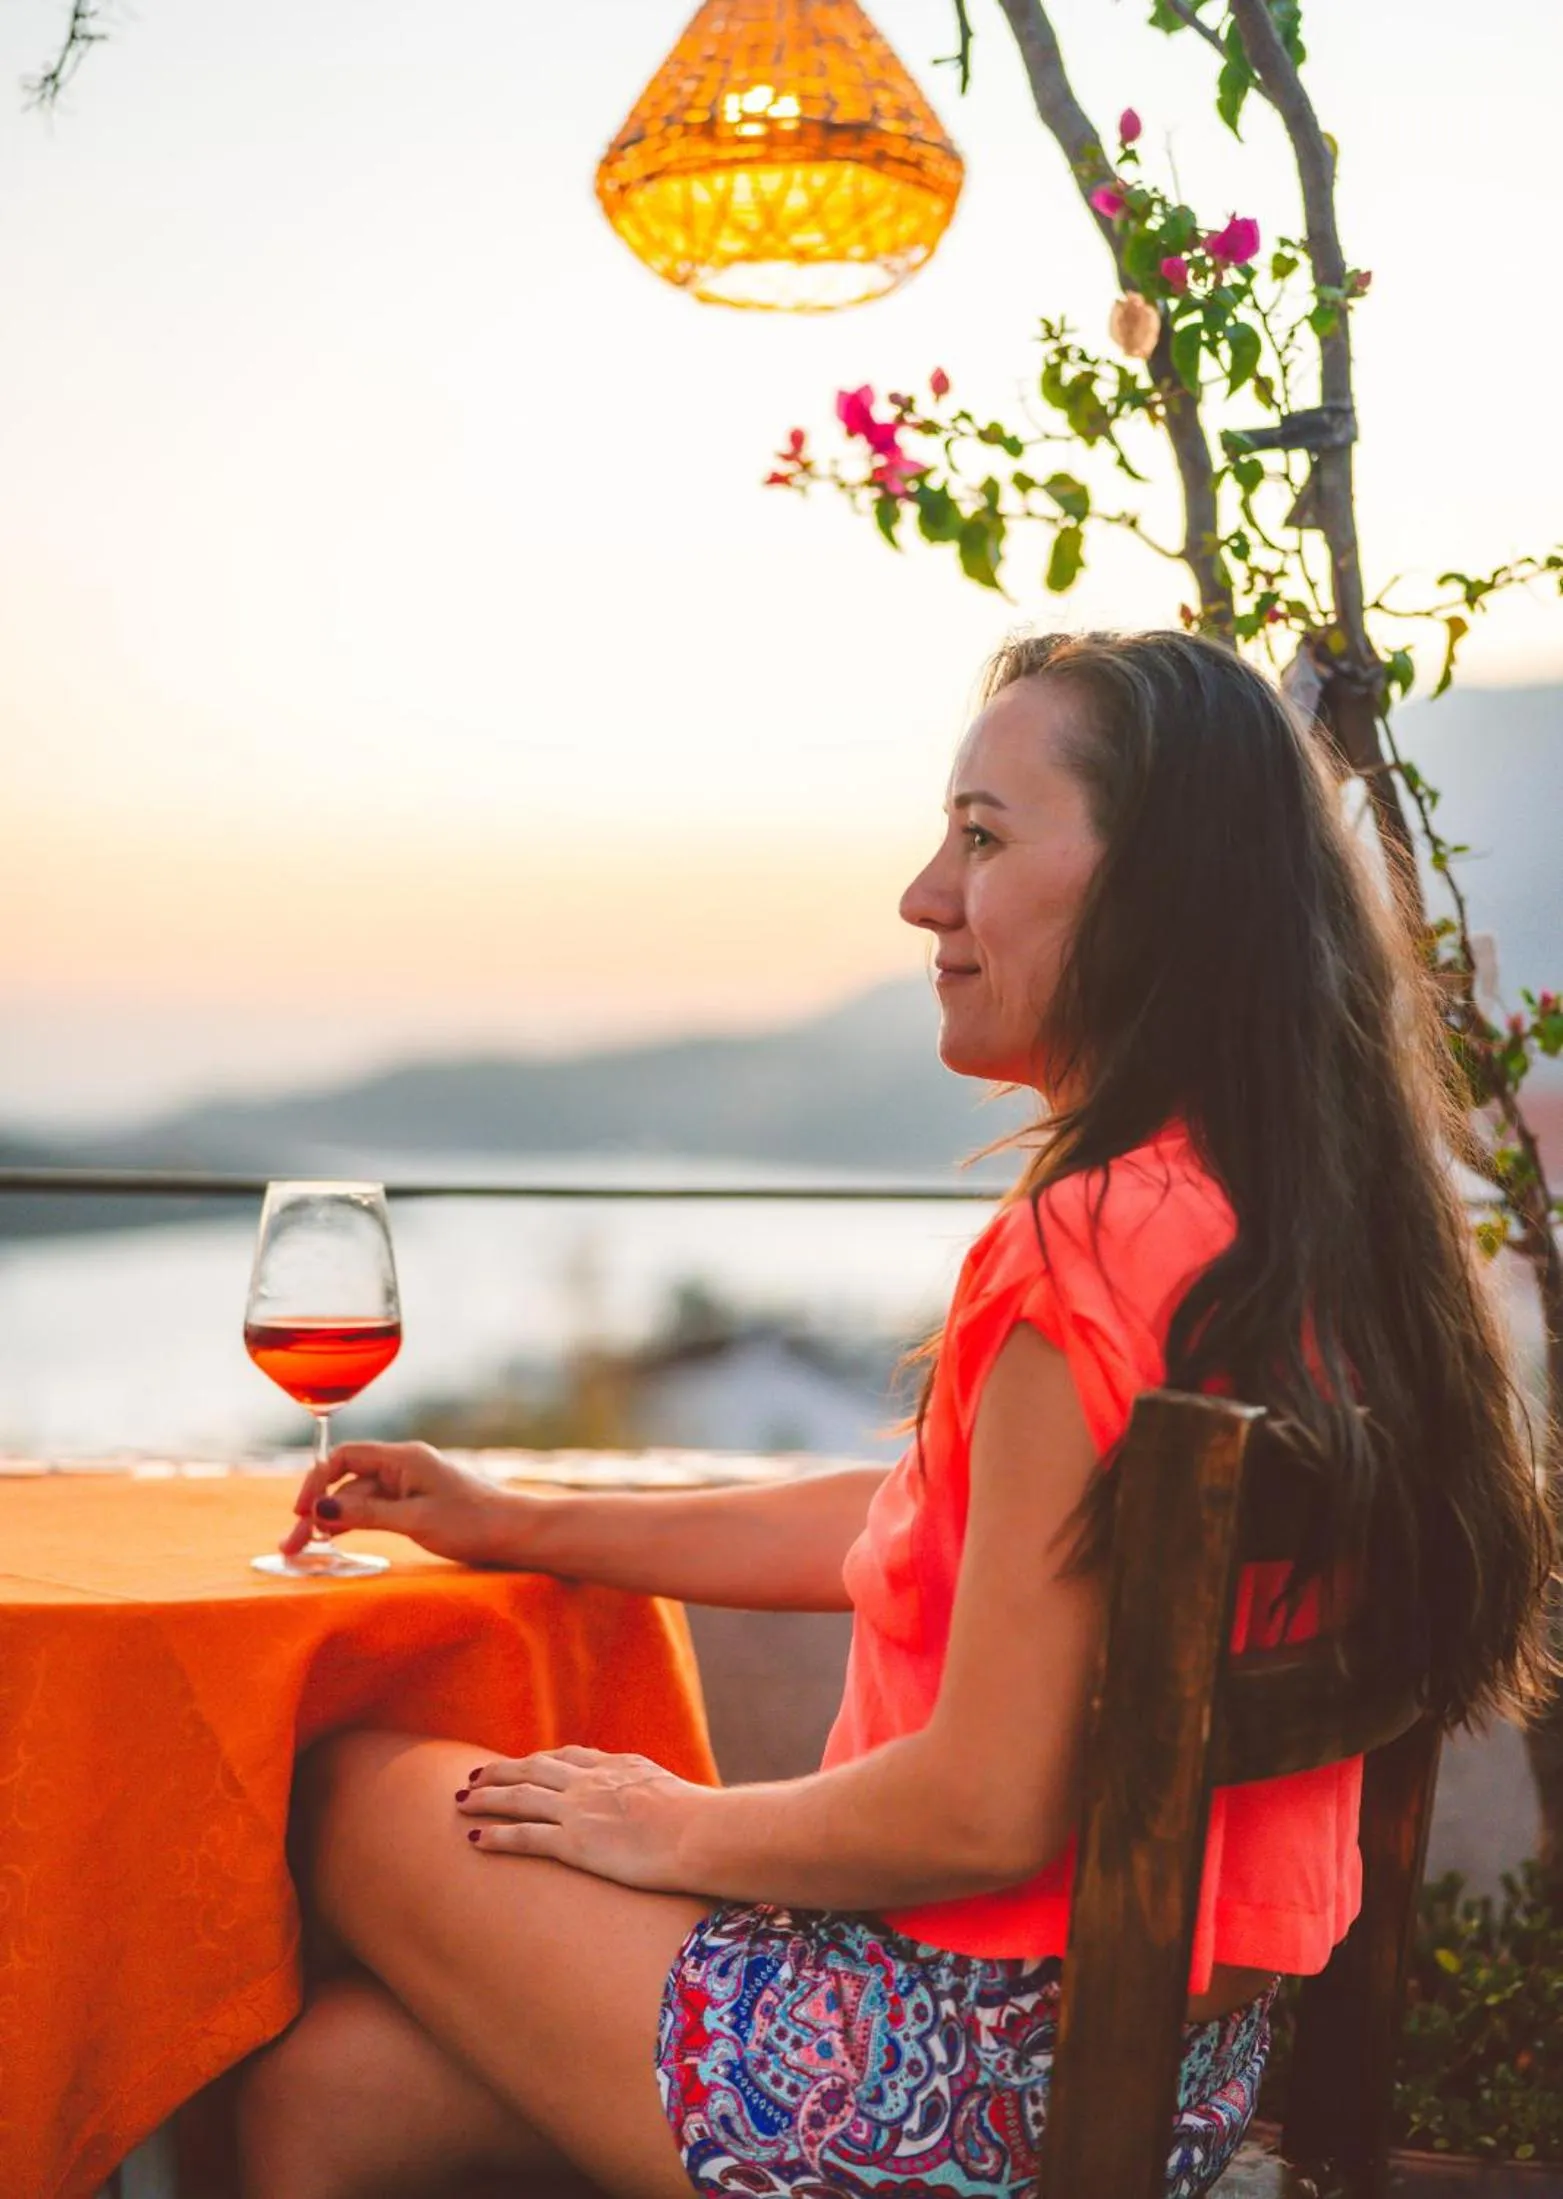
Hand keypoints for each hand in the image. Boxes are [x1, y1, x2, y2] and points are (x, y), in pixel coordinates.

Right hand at [281, 1440, 509, 1566]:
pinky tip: (335, 1541)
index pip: (345, 1457)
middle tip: (291, 1546)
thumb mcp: (415, 1520)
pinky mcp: (415, 1505)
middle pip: (347, 1483)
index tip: (301, 1514)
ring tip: (304, 1550)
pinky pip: (375, 1509)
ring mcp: (408, 1486)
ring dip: (331, 1521)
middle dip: (317, 1511)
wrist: (516, 1533)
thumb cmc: (472, 1523)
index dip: (317, 1482)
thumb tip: (320, 1510)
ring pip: (358, 1499)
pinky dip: (354, 1523)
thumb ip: (366, 1514)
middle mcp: (402, 1466)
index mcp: (403, 1458)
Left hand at [455, 1746, 705, 1891]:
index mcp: (619, 1766)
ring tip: (461, 1800)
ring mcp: (579, 1809)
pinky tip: (474, 1838)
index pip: (572, 1757)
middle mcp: (592, 1781)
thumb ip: (663, 1799)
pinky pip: (524, 1835)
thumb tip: (679, 1813)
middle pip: (536, 1768)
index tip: (526, 1763)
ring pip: (520, 1796)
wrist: (699, 1832)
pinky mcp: (573, 1842)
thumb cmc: (703, 1823)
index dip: (543, 1760)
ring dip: (488, 1797)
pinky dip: (496, 1835)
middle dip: (503, 1770)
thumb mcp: (680, 1797)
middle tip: (476, 1774)